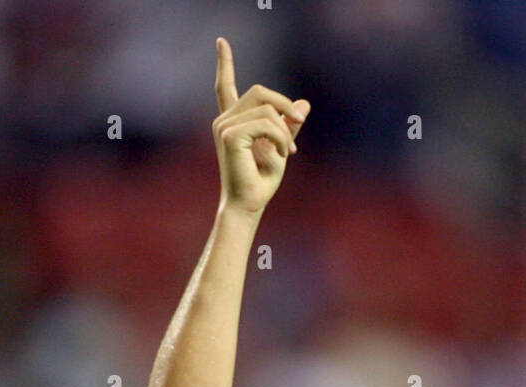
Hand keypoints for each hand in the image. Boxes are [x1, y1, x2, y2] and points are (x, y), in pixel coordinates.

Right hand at [213, 37, 309, 216]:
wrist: (249, 205)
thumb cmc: (261, 182)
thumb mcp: (281, 148)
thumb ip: (288, 126)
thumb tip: (304, 105)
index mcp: (232, 122)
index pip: (225, 86)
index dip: (224, 63)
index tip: (221, 41)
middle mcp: (224, 120)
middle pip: (260, 92)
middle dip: (284, 106)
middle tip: (299, 125)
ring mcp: (224, 126)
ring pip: (267, 108)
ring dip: (285, 130)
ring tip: (288, 153)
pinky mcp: (230, 135)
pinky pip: (266, 122)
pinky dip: (281, 137)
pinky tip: (282, 154)